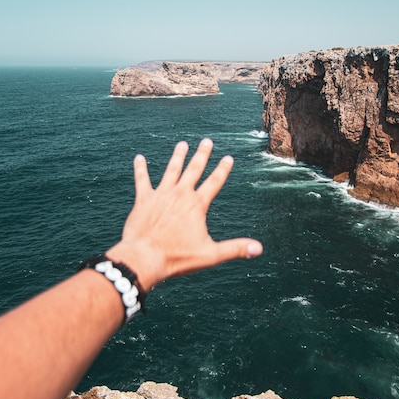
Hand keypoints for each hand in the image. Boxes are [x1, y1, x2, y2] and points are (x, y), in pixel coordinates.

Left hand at [106, 138, 262, 292]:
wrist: (144, 257)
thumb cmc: (177, 257)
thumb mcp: (210, 255)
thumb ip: (235, 249)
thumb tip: (259, 249)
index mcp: (196, 205)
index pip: (214, 182)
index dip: (222, 170)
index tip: (228, 158)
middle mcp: (180, 195)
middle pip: (194, 170)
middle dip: (202, 154)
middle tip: (207, 141)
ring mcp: (161, 195)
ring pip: (171, 170)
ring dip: (177, 157)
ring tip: (182, 144)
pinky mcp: (144, 200)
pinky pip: (142, 180)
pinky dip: (141, 169)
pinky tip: (139, 158)